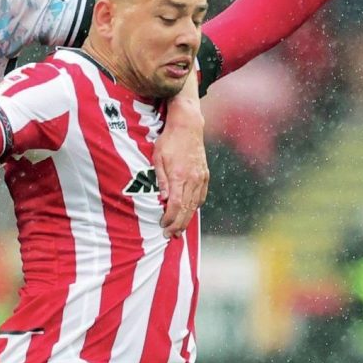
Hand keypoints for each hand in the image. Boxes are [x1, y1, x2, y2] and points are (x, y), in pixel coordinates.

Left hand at [154, 97, 208, 238]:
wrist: (188, 126)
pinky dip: (195, 206)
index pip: (176, 205)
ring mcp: (200, 177)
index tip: (163, 226)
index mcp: (179, 176)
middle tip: (170, 236)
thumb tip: (163, 199)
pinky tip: (189, 212)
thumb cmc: (169, 141)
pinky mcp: (205, 174)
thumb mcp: (158, 157)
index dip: (170, 219)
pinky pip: (201, 196)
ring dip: (187, 219)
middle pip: (187, 209)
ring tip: (179, 229)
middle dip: (178, 226)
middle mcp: (192, 179)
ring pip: (195, 205)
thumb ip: (161, 179)